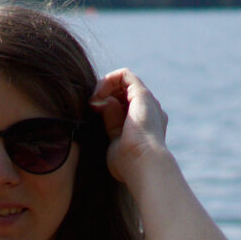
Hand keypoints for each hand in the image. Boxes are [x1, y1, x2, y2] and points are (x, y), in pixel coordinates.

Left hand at [90, 68, 169, 183]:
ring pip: (123, 82)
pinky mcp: (143, 94)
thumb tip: (98, 104)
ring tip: (94, 102)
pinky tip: (99, 96)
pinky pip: (124, 75)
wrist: (143, 164)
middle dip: (103, 96)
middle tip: (91, 107)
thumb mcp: (114, 141)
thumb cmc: (128, 163)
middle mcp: (149, 110)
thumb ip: (109, 122)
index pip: (123, 105)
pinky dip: (108, 80)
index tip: (93, 114)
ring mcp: (148, 102)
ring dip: (104, 88)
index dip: (105, 105)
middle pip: (122, 92)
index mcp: (145, 123)